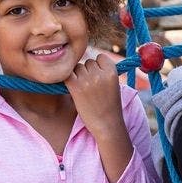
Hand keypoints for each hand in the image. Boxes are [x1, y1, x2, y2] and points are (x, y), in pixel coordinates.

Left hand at [65, 53, 131, 182]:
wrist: (107, 125)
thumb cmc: (110, 106)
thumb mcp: (114, 85)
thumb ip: (104, 72)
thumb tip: (88, 60)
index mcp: (112, 72)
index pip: (101, 57)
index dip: (98, 66)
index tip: (99, 77)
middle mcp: (99, 74)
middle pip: (88, 62)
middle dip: (88, 72)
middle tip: (91, 87)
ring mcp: (87, 80)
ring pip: (77, 68)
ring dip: (78, 76)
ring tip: (84, 90)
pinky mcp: (75, 87)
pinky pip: (67, 75)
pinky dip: (68, 79)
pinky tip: (73, 88)